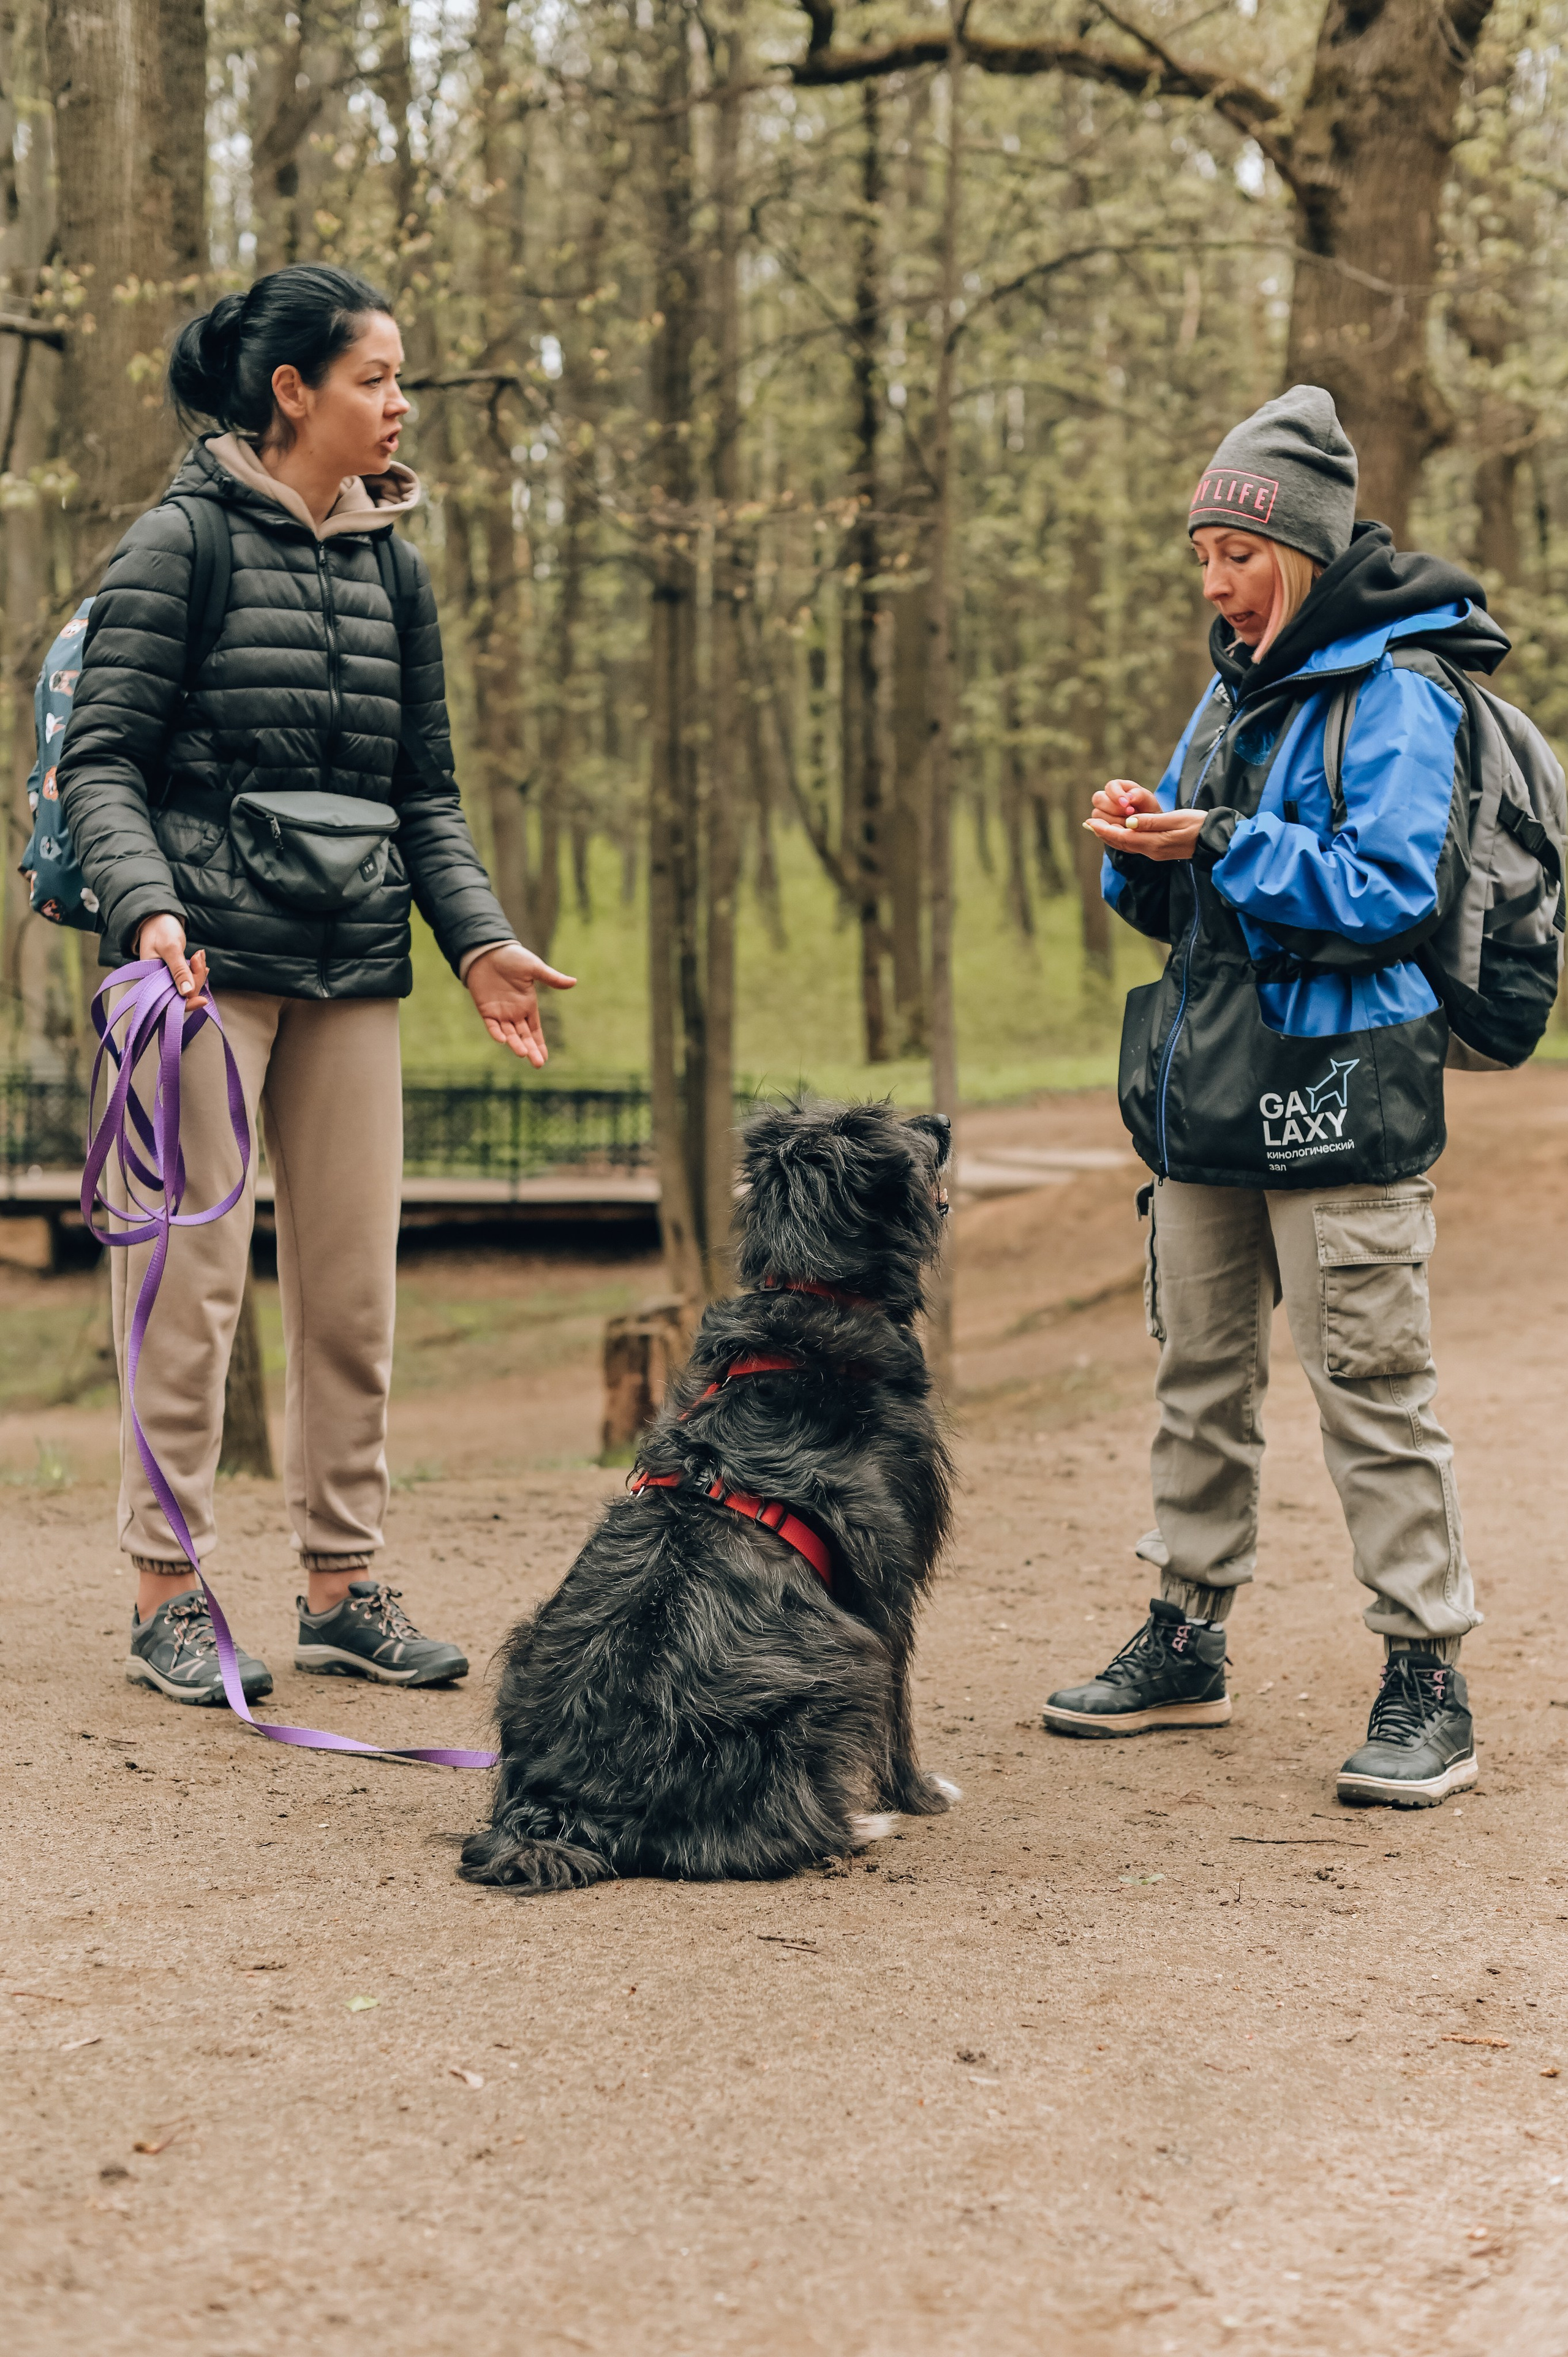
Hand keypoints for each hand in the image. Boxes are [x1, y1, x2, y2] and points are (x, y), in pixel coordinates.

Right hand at [136, 914, 207, 1005]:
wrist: (158, 918)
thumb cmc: (160, 930)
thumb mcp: (170, 948)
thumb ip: (179, 970)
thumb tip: (187, 992)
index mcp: (150, 980)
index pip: (169, 1002)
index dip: (187, 1004)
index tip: (202, 1000)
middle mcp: (158, 983)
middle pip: (184, 994)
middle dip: (196, 978)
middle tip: (197, 957)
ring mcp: (168, 979)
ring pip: (191, 986)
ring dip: (199, 972)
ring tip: (198, 954)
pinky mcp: (175, 974)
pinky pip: (191, 978)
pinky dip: (198, 969)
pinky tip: (199, 958)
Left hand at [465, 942, 575, 1064]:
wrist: (488, 951)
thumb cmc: (513, 957)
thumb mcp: (534, 968)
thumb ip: (551, 978)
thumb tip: (574, 982)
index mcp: (528, 1005)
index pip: (535, 1030)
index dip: (539, 1044)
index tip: (544, 1059)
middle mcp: (515, 1013)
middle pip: (524, 1036)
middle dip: (531, 1050)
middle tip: (538, 1064)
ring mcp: (500, 1012)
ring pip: (509, 1034)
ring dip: (515, 1044)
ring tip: (523, 1053)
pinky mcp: (486, 1009)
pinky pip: (492, 1025)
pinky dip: (496, 1033)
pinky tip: (502, 1040)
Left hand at [1084, 780, 1204, 863]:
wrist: (1214, 840)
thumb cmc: (1198, 825)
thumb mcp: (1176, 819)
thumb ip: (1152, 822)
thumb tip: (1129, 822)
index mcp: (1154, 843)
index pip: (1124, 837)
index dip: (1106, 830)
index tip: (1091, 822)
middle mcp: (1152, 851)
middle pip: (1122, 843)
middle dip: (1104, 833)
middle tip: (1088, 823)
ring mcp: (1155, 852)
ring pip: (1127, 845)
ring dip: (1111, 836)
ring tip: (1098, 828)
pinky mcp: (1159, 850)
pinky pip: (1135, 845)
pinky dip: (1123, 838)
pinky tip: (1119, 832)